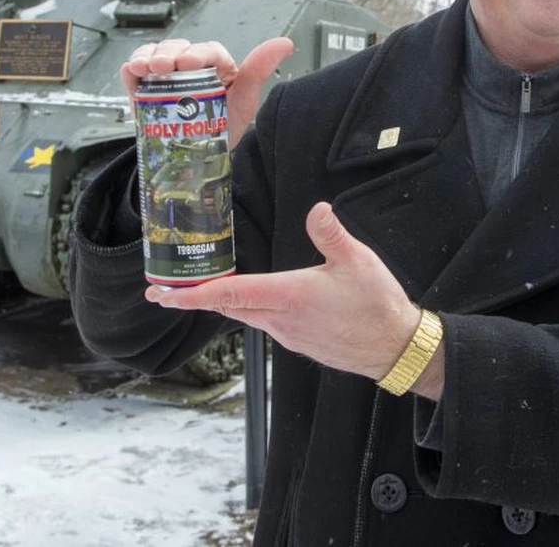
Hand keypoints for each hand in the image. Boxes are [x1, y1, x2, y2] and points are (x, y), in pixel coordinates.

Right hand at [121, 37, 293, 148]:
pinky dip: (132, 68)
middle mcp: (189, 67)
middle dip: (169, 53)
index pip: (208, 52)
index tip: (187, 63)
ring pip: (155, 54)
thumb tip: (284, 44)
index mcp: (216, 66)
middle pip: (178, 48)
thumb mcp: (244, 102)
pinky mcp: (145, 88)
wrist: (196, 161)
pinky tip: (133, 70)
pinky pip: (135, 71)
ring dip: (148, 57)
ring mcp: (165, 76)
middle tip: (163, 66)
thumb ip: (260, 72)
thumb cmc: (221, 128)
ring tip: (146, 67)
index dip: (197, 54)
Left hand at [146, 202, 435, 389]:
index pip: (230, 294)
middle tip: (162, 293)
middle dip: (192, 300)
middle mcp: (281, 319)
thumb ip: (331, 235)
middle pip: (226, 307)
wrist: (395, 349)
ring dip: (218, 304)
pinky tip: (245, 300)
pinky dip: (243, 310)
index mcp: (289, 297)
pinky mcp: (297, 340)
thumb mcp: (358, 262)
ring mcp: (287, 334)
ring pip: (243, 316)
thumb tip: (317, 209)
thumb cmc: (377, 306)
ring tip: (196, 292)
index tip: (164, 295)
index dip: (192, 294)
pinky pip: (260, 323)